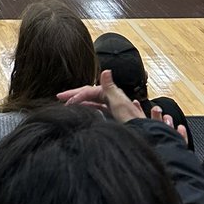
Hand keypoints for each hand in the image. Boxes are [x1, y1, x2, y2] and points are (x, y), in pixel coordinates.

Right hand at [58, 70, 187, 144]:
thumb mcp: (120, 103)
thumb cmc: (131, 120)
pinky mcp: (113, 115)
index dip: (76, 95)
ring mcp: (112, 106)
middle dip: (74, 95)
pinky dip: (87, 107)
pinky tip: (83, 110)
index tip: (65, 100)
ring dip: (80, 101)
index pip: (88, 91)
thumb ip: (110, 87)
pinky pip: (96, 108)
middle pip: (89, 94)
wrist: (143, 133)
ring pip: (92, 101)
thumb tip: (106, 70)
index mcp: (111, 93)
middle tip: (59, 96)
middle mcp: (111, 98)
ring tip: (68, 103)